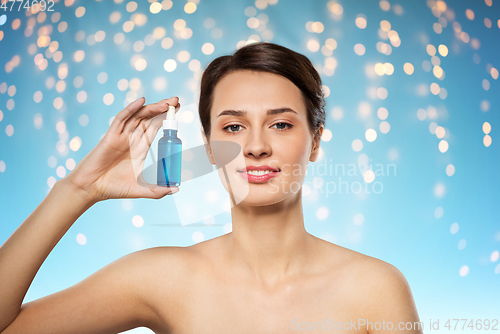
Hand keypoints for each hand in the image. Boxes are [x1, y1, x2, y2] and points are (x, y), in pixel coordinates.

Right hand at [63, 97, 180, 201]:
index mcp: (140, 147)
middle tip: (177, 100)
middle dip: (163, 108)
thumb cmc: (114, 188)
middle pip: (149, 118)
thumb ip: (158, 191)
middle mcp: (132, 138)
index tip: (179, 109)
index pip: (155, 127)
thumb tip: (176, 190)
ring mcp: (121, 136)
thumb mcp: (142, 190)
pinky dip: (131, 109)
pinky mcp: (110, 136)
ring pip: (138, 116)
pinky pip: (121, 119)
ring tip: (167, 103)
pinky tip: (142, 101)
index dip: (166, 118)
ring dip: (152, 108)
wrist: (91, 189)